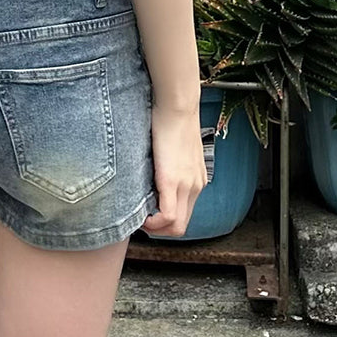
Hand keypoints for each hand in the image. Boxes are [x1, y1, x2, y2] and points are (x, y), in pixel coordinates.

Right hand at [141, 97, 207, 237]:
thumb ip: (166, 165)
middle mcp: (196, 186)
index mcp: (196, 180)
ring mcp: (187, 185)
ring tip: (140, 218)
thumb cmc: (171, 119)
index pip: (184, 214)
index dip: (165, 221)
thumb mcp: (172, 149)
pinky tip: (142, 215)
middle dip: (160, 230)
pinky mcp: (173, 181)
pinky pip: (168, 216)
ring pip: (177, 226)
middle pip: (182, 226)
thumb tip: (150, 175)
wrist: (177, 106)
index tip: (148, 214)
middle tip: (141, 221)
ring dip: (156, 228)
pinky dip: (154, 222)